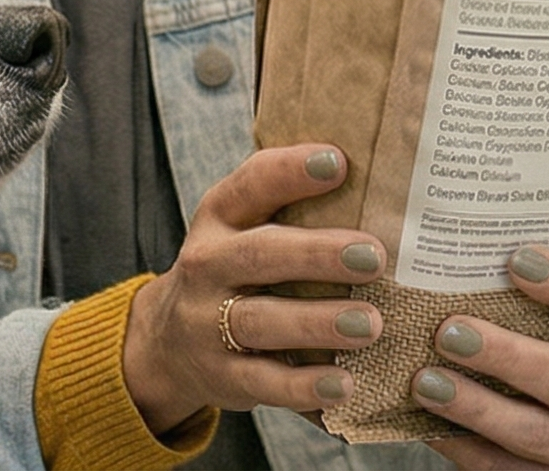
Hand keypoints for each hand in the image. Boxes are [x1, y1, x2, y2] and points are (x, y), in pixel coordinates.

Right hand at [121, 145, 389, 431]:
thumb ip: (289, 206)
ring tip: (371, 324)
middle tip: (374, 257)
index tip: (338, 162)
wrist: (167, 343)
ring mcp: (207, 324)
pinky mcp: (222, 375)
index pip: (248, 186)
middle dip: (316, 254)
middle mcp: (207, 266)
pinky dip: (303, 386)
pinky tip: (344, 385)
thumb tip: (380, 179)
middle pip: (258, 256)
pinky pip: (263, 382)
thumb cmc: (234, 274)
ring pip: (260, 321)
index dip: (289, 172)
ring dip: (317, 322)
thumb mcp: (242, 230)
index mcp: (219, 219)